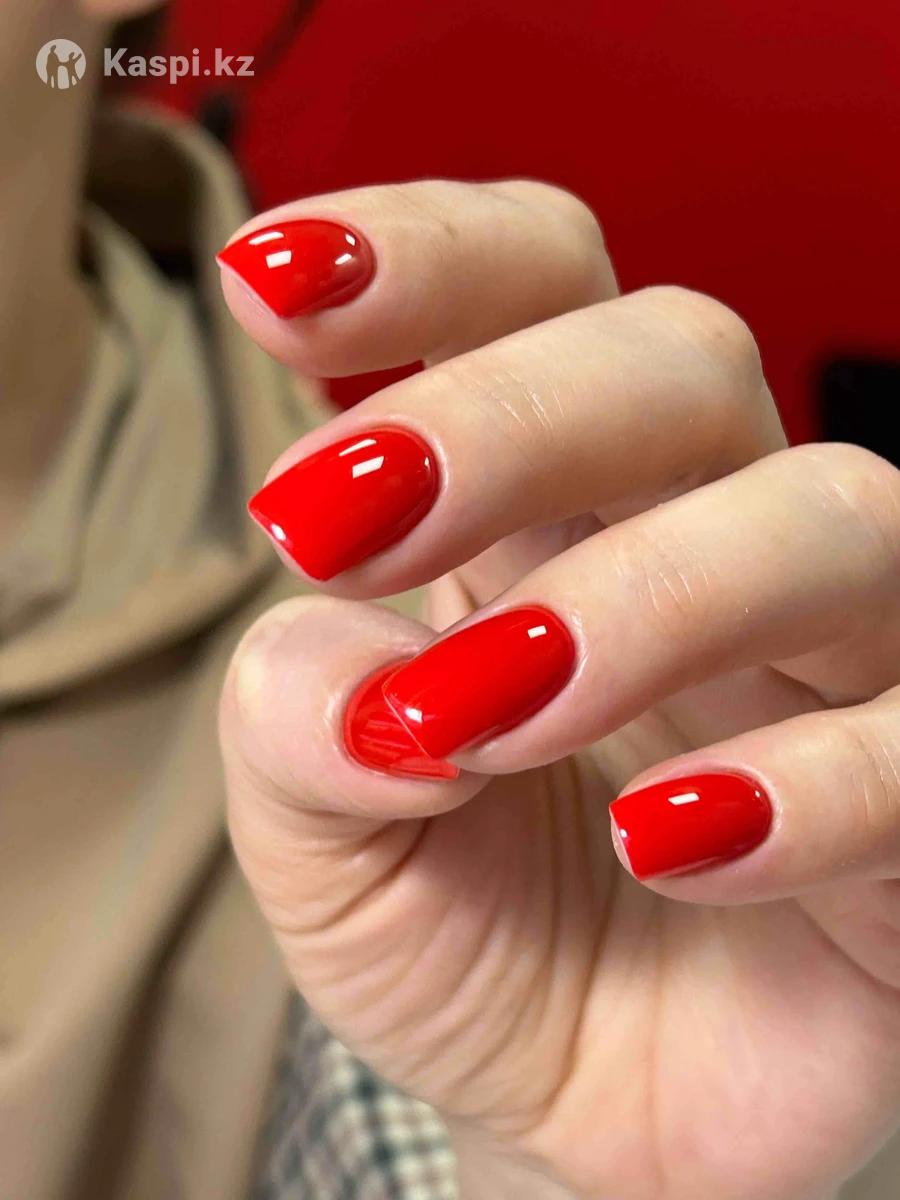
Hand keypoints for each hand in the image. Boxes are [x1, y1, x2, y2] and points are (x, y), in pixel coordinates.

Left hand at [218, 181, 899, 1199]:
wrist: (576, 1111)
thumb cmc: (454, 931)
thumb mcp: (320, 836)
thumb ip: (295, 728)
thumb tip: (352, 675)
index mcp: (547, 505)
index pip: (535, 287)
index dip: (424, 253)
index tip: (271, 282)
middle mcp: (703, 537)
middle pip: (680, 355)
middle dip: (510, 415)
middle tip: (337, 520)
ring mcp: (837, 662)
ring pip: (828, 518)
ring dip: (646, 594)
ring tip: (483, 717)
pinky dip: (804, 782)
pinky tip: (666, 842)